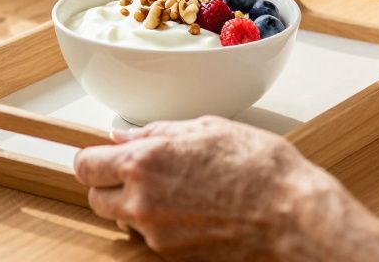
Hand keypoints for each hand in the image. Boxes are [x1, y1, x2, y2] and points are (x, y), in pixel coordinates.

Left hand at [74, 116, 359, 259]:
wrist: (292, 214)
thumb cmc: (259, 167)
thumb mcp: (208, 128)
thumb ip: (158, 132)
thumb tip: (126, 135)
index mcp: (145, 161)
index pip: (86, 165)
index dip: (93, 159)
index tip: (102, 156)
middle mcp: (142, 200)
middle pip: (94, 198)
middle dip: (108, 185)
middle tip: (134, 173)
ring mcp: (156, 233)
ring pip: (122, 220)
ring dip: (133, 206)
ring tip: (171, 191)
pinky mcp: (173, 255)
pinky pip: (150, 238)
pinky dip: (160, 225)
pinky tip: (190, 210)